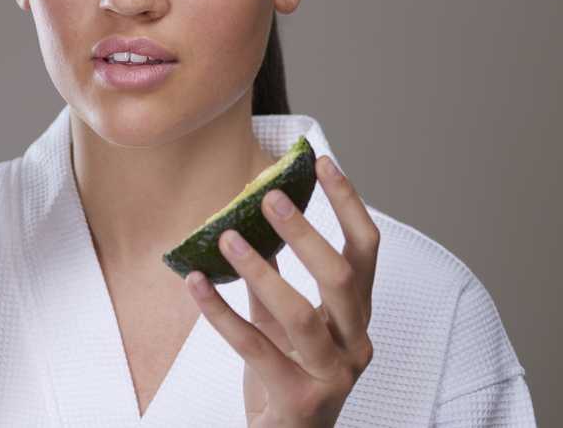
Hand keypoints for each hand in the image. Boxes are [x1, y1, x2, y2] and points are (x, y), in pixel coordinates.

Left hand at [185, 156, 379, 426]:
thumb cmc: (290, 379)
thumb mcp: (285, 324)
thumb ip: (275, 280)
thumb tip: (253, 225)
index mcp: (358, 317)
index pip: (366, 249)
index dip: (349, 203)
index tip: (322, 162)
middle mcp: (355, 343)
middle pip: (343, 278)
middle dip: (306, 233)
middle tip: (270, 198)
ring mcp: (332, 375)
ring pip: (301, 314)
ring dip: (260, 270)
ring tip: (227, 238)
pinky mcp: (298, 399)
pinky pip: (255, 347)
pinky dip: (221, 313)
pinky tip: (195, 284)